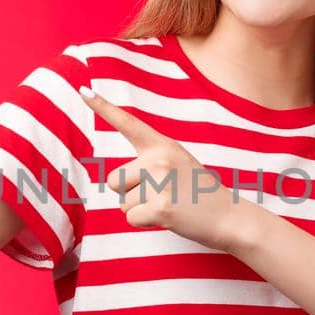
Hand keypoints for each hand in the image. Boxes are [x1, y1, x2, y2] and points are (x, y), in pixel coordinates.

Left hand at [80, 85, 259, 254]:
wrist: (230, 216)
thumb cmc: (199, 193)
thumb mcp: (177, 164)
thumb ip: (150, 161)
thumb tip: (116, 180)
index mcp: (162, 145)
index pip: (127, 123)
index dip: (102, 107)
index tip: (84, 91)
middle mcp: (159, 158)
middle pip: (114, 181)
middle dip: (131, 194)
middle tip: (162, 195)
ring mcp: (160, 182)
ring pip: (122, 203)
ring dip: (140, 210)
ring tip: (169, 205)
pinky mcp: (161, 207)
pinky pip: (131, 219)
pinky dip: (145, 223)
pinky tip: (168, 217)